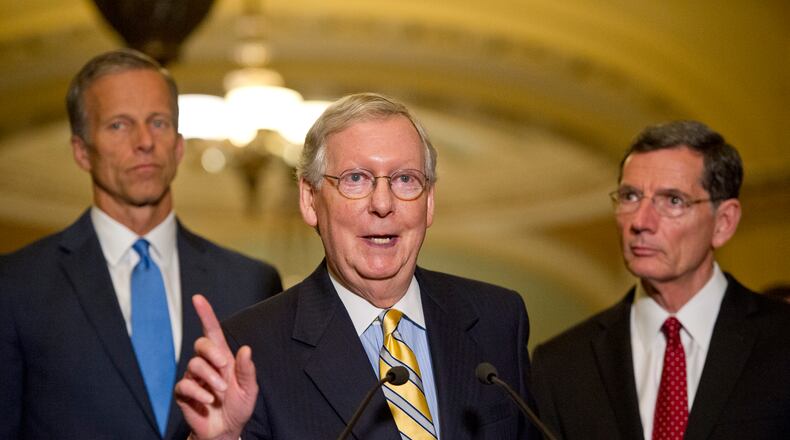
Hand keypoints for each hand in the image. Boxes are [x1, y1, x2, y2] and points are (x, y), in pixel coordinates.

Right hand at [175, 295, 258, 439]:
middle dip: (213, 353)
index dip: (205, 314)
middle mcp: (206, 364)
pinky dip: (199, 392)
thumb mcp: (249, 389)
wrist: (225, 430)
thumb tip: (246, 349)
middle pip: (201, 344)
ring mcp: (193, 377)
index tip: (198, 298)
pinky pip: (185, 385)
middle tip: (224, 367)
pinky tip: (208, 401)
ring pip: (194, 364)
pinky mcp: (184, 392)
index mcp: (223, 358)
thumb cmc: (238, 406)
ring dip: (210, 378)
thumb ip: (247, 370)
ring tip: (220, 393)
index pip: (212, 331)